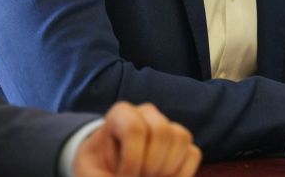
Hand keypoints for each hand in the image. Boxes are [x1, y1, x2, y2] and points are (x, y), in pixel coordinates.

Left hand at [73, 102, 200, 176]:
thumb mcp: (90, 173)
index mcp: (121, 114)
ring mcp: (168, 125)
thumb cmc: (96, 169)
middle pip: (162, 131)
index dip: (131, 160)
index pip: (135, 129)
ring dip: (166, 169)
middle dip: (151, 164)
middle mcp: (147, 113)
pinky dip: (182, 174)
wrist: (105, 169)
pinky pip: (194, 153)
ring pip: (181, 138)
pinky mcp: (182, 144)